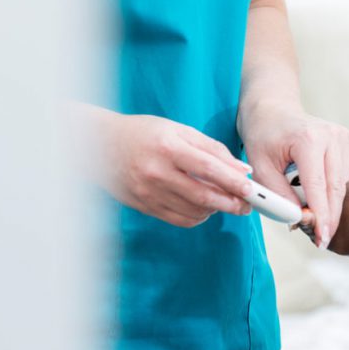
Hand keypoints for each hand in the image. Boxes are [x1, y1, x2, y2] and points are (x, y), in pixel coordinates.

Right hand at [97, 111, 253, 226]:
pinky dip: (197, 216)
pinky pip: (179, 219)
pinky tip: (204, 208)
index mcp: (168, 147)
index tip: (250, 190)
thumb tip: (241, 169)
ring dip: (215, 210)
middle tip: (246, 205)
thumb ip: (212, 149)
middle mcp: (157, 172)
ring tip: (225, 202)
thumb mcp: (179, 130)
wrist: (98, 144)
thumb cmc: (143, 133)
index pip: (208, 169)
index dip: (232, 182)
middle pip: (203, 195)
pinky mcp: (143, 206)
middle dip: (231, 203)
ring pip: (193, 211)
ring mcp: (148, 192)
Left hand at [240, 103, 348, 247]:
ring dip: (330, 205)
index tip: (323, 239)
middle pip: (337, 189)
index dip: (322, 216)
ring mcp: (345, 137)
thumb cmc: (263, 135)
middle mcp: (333, 136)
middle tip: (321, 241)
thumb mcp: (260, 167)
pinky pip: (346, 177)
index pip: (320, 187)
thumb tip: (301, 220)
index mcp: (309, 139)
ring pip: (344, 185)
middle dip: (330, 218)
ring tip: (309, 211)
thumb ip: (279, 195)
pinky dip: (333, 191)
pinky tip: (317, 194)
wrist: (273, 108)